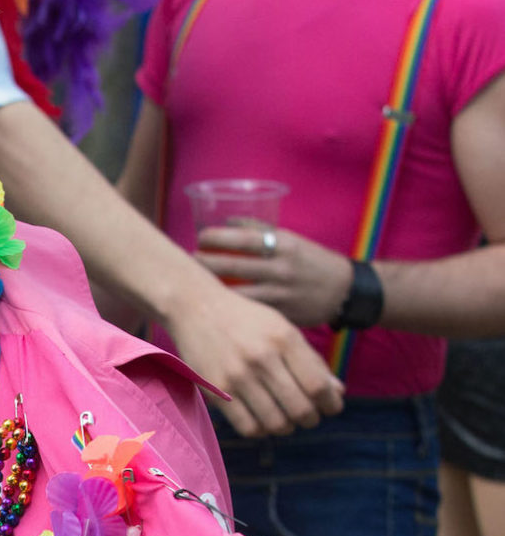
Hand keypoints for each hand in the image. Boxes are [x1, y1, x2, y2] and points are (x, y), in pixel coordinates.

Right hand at [163, 282, 343, 436]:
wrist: (194, 307)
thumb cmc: (246, 319)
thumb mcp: (283, 329)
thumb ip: (311, 360)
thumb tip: (337, 392)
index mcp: (283, 339)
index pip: (318, 386)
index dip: (330, 403)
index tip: (330, 406)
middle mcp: (261, 358)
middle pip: (300, 409)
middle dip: (311, 419)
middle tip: (308, 416)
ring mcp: (236, 375)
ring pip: (275, 423)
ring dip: (287, 427)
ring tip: (285, 419)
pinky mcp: (216, 389)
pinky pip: (248, 427)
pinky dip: (261, 430)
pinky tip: (261, 419)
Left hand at [195, 227, 351, 328]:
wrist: (345, 292)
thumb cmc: (311, 260)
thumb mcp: (291, 240)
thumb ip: (260, 231)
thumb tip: (225, 221)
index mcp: (284, 244)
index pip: (243, 237)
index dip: (216, 237)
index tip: (200, 236)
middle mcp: (281, 268)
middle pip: (232, 265)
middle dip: (205, 262)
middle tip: (190, 259)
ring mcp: (280, 293)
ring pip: (236, 291)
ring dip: (212, 286)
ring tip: (196, 281)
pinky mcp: (279, 314)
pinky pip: (248, 310)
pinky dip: (229, 305)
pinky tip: (214, 303)